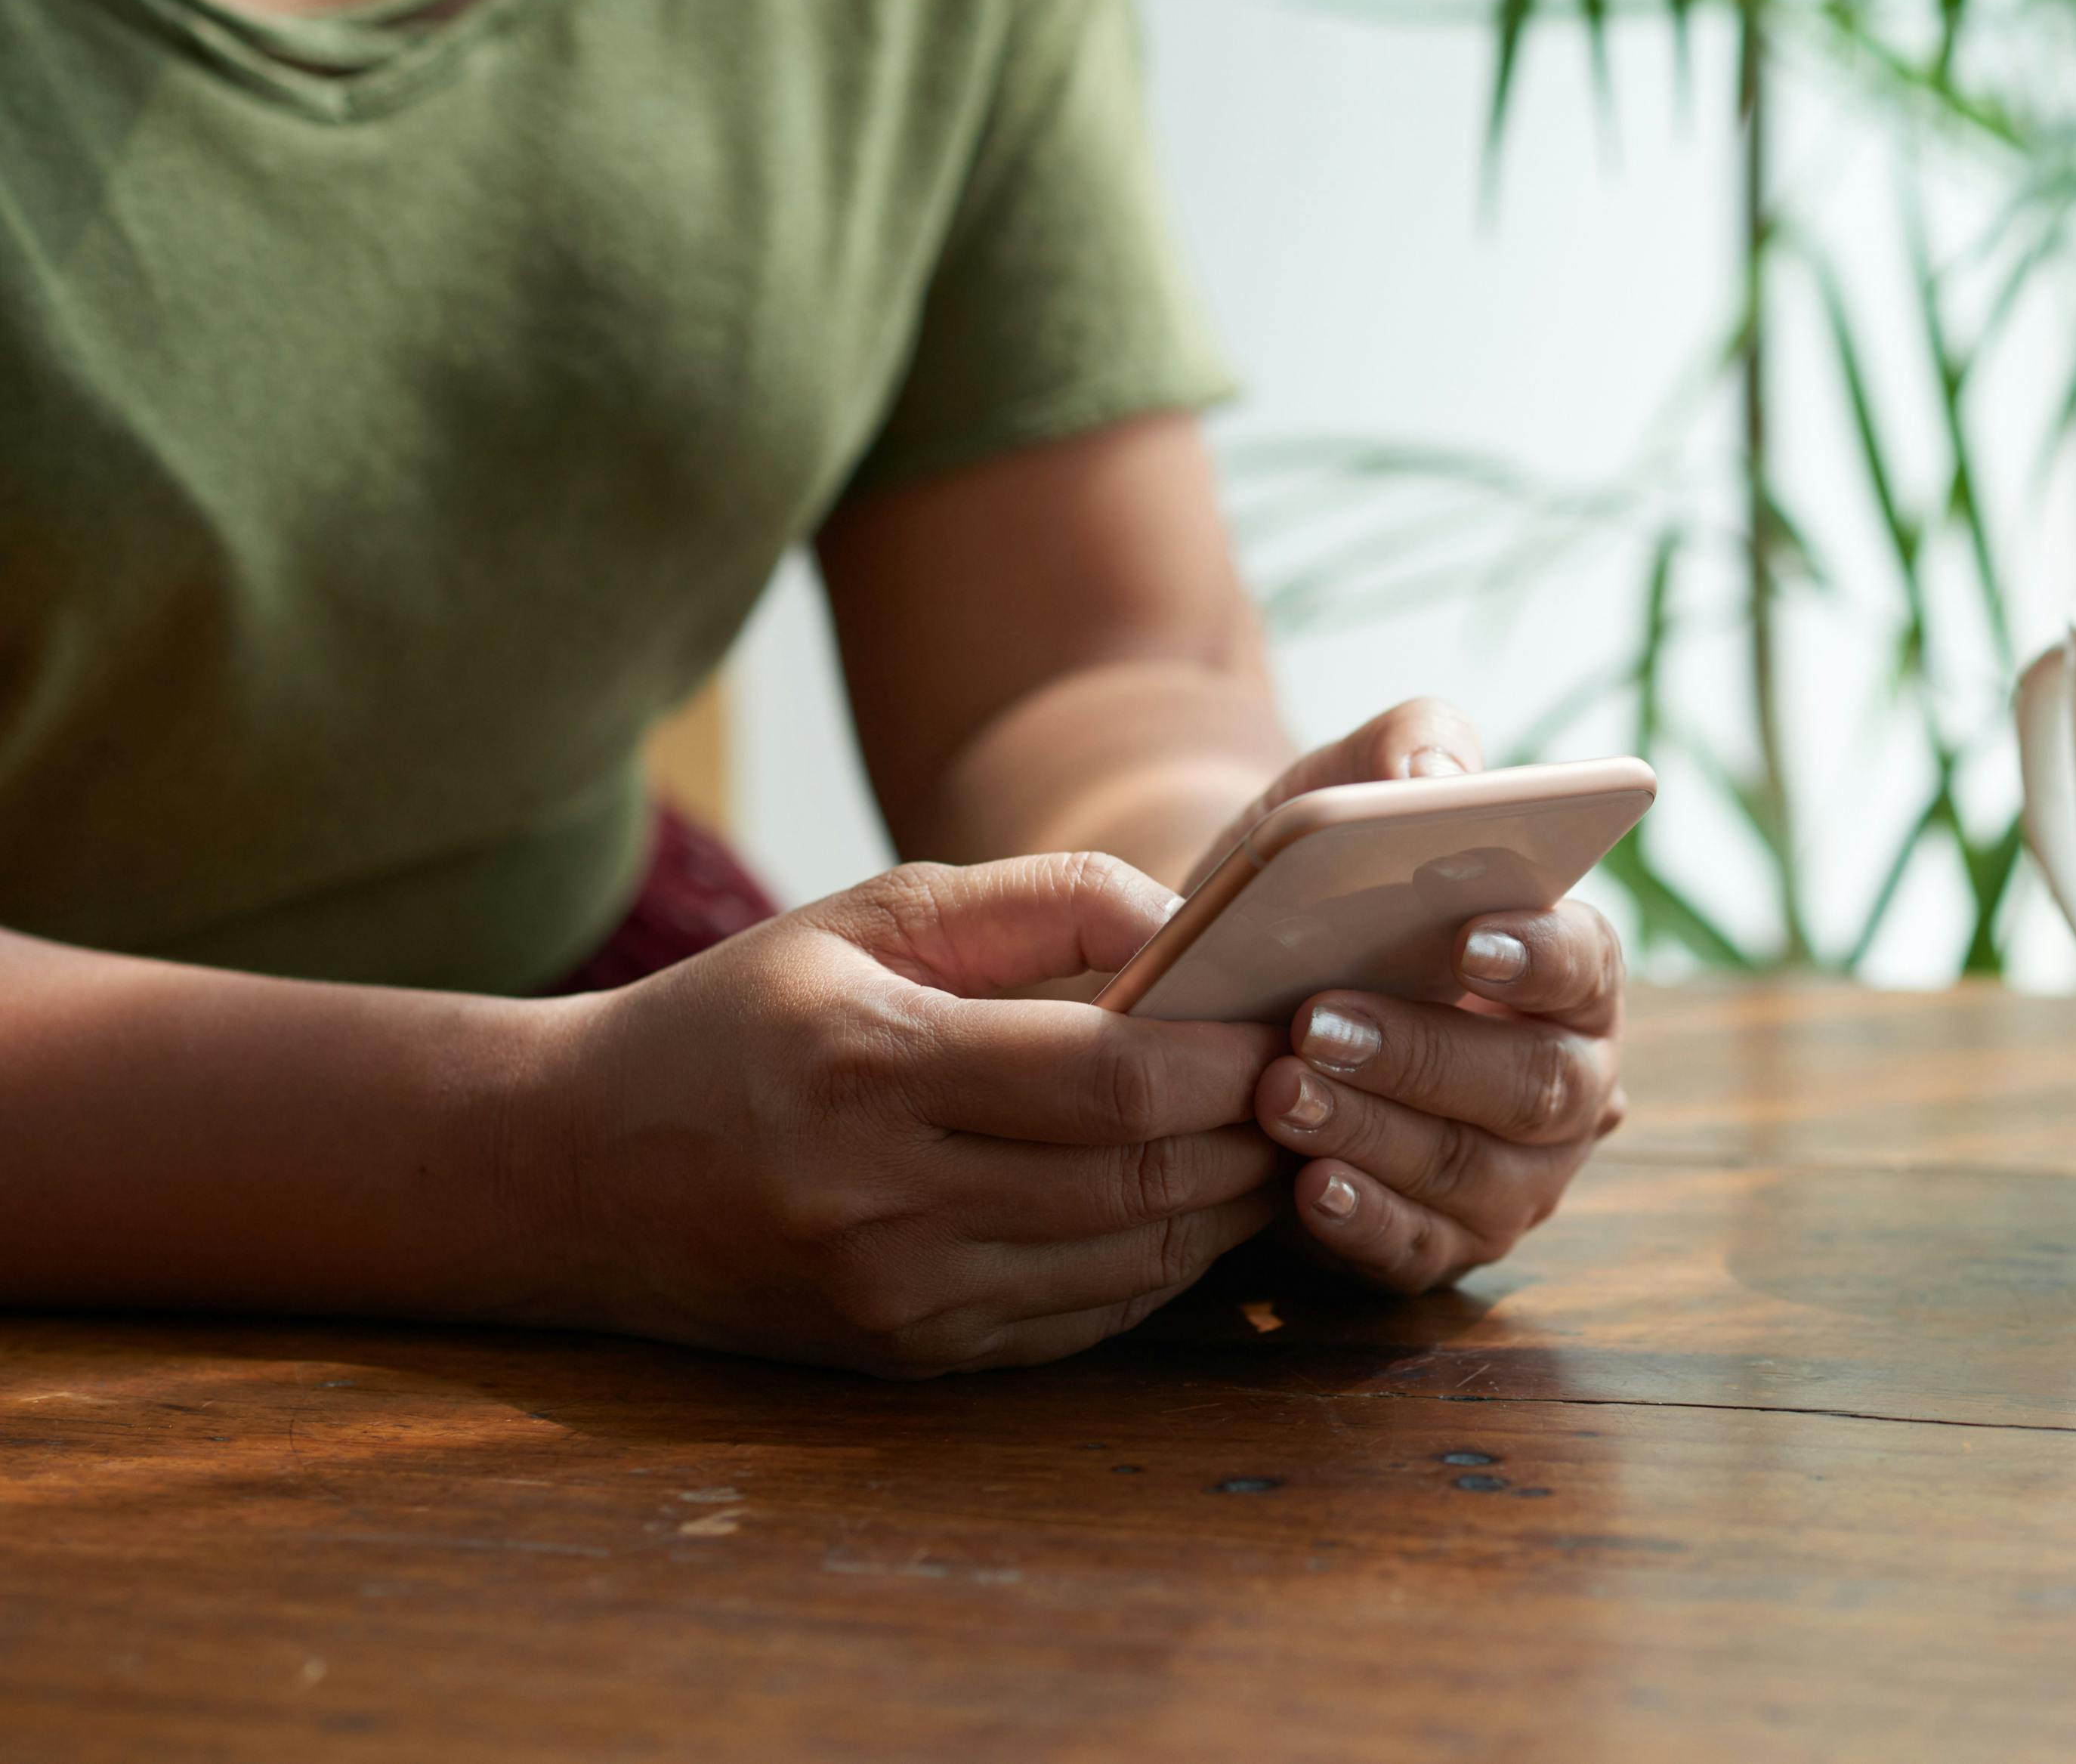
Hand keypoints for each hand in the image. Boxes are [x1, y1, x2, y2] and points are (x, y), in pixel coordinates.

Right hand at [548, 853, 1284, 1376]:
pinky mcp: (906, 1355)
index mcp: (875, 1066)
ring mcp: (895, 1295)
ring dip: (1227, 1208)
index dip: (1228, 1059)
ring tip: (1283, 1142)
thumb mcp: (868, 914)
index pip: (1111, 1080)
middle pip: (1138, 1179)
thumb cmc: (740, 1018)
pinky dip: (1159, 1267)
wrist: (573, 1170)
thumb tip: (1186, 924)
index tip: (1290, 1019)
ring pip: (1128, 1264)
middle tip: (1322, 1083)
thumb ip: (1036, 899)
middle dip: (1253, 1134)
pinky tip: (1193, 1208)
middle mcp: (884, 1199)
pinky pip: (1080, 1321)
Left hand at [1209, 700, 1629, 1290]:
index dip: (1540, 955)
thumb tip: (1433, 781)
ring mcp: (1514, 1177)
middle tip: (1320, 1021)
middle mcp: (1567, 1084)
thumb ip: (1410, 751)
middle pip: (1531, 1084)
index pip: (1588, 965)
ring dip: (1375, 1132)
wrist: (1232, 979)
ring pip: (1471, 1170)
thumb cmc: (1319, 885)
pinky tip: (1304, 1186)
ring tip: (1278, 1090)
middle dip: (1426, 1053)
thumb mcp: (1347, 793)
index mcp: (1571, 972)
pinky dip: (1363, 1219)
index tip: (1468, 938)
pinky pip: (1417, 1249)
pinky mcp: (1441, 1244)